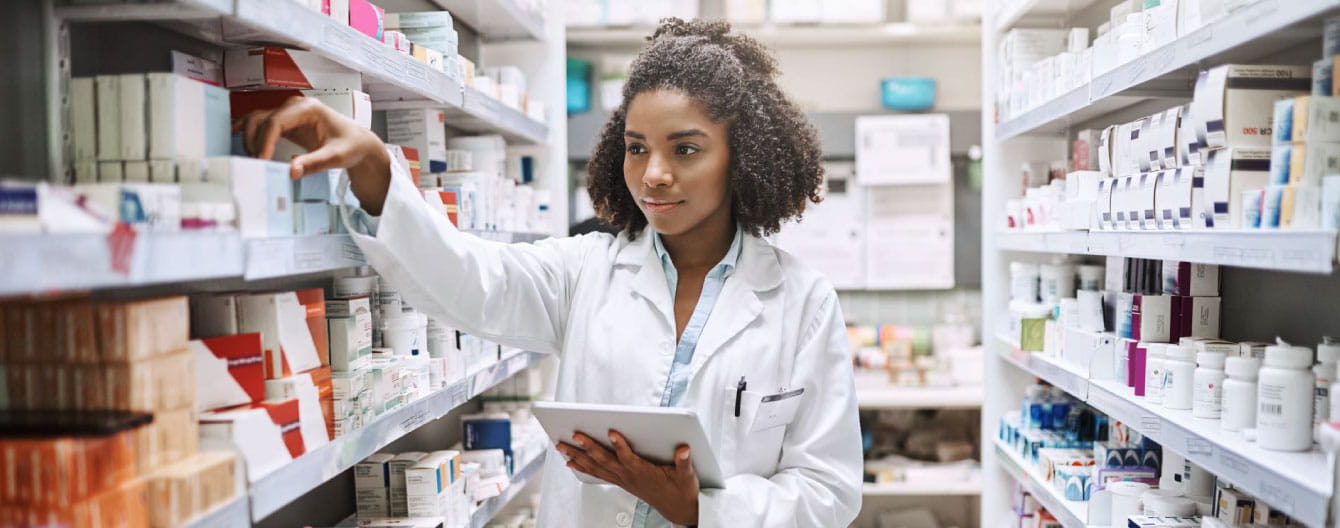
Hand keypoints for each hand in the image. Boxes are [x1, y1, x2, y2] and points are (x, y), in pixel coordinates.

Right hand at [233, 95, 392, 214]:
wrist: (357, 142)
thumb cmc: (350, 145)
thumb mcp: (336, 156)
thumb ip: (314, 163)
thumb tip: (292, 170)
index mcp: (308, 109)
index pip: (276, 121)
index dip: (265, 141)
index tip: (262, 161)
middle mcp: (295, 106)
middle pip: (262, 119)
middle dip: (255, 141)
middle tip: (257, 164)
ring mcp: (288, 113)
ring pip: (257, 120)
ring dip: (250, 137)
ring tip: (253, 159)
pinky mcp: (285, 123)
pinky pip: (261, 123)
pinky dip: (247, 129)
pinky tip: (233, 135)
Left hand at [558, 430, 698, 525]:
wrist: (678, 509)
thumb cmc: (681, 490)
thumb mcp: (687, 476)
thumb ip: (684, 462)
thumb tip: (684, 449)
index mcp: (644, 472)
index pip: (629, 457)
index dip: (620, 445)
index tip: (612, 431)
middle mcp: (629, 476)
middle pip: (605, 460)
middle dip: (588, 447)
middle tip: (575, 434)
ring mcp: (623, 480)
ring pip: (596, 467)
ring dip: (578, 456)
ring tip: (562, 446)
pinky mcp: (621, 482)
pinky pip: (598, 474)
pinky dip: (583, 467)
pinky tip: (571, 461)